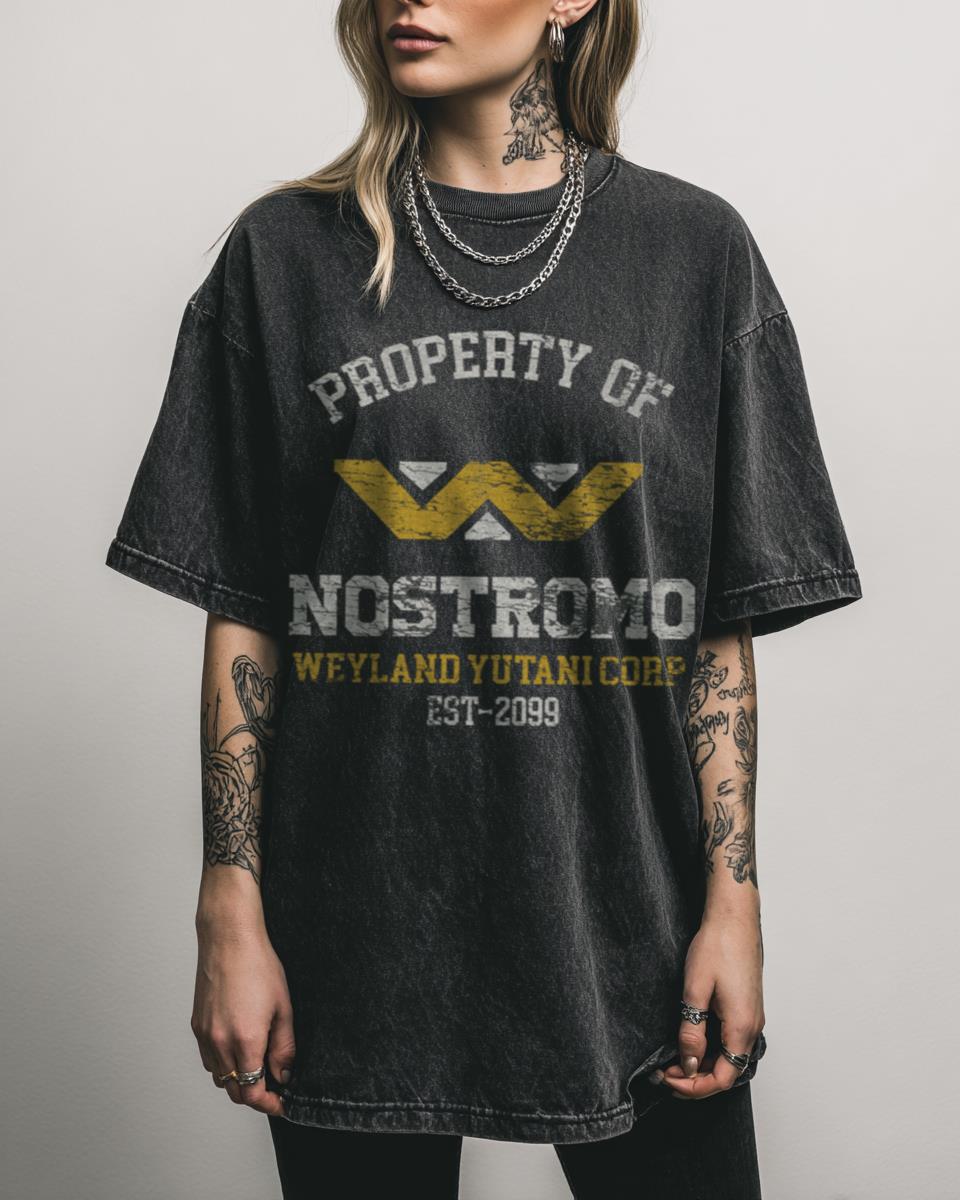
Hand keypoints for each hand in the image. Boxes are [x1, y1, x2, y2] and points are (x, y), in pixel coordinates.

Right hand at [191, 915, 295, 1116]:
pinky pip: (208, 1059)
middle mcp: (220, 1043)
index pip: (252, 1092)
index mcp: (245, 1040)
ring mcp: (205, 1035)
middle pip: (234, 1091)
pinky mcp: (196, 1026)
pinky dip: (223, 1065)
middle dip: (255, 1095)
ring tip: (258, 1066)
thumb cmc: (258, 966)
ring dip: (238, 1080)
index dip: (268, 1104)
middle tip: (274, 1088)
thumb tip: (284, 1074)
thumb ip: (284, 1047)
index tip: (281, 1103)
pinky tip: (238, 1050)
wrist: (229, 940)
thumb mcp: (283, 1007)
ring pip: (219, 1077)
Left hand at [658, 909, 764, 1099]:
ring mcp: (752, 1017)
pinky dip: (711, 1049)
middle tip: (664, 1072)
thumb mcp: (695, 990)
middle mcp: (753, 1027)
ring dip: (703, 1064)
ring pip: (729, 1057)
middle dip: (695, 1079)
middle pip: (727, 1072)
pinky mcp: (747, 1008)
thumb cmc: (717, 946)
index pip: (722, 1078)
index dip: (694, 1087)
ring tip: (673, 1059)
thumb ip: (692, 1031)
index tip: (668, 1079)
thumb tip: (689, 1064)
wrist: (734, 918)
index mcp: (742, 1027)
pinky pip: (731, 1041)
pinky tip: (691, 1041)